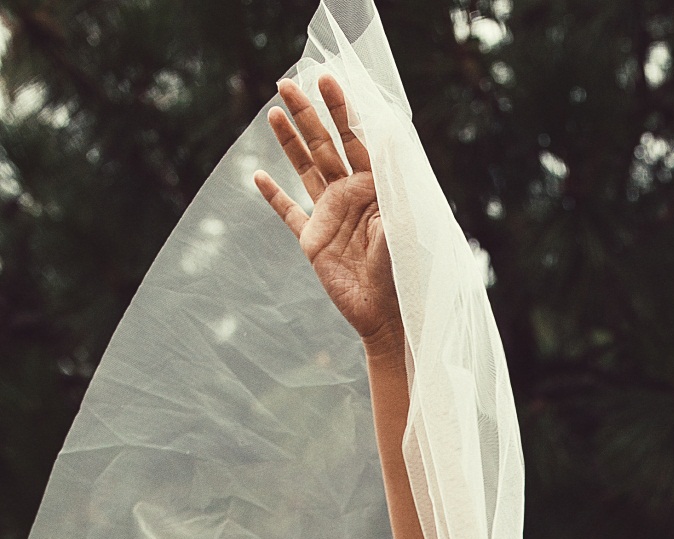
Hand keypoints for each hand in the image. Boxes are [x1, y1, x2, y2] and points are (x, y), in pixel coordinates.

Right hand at [254, 76, 399, 350]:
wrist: (388, 314)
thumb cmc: (404, 270)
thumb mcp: (404, 221)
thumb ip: (395, 182)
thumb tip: (391, 135)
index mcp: (375, 186)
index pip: (355, 139)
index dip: (341, 109)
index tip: (326, 79)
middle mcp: (350, 195)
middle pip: (325, 146)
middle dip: (308, 114)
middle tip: (288, 82)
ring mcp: (329, 216)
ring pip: (305, 170)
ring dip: (290, 142)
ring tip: (274, 112)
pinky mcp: (313, 241)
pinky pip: (289, 213)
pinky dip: (274, 196)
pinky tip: (259, 176)